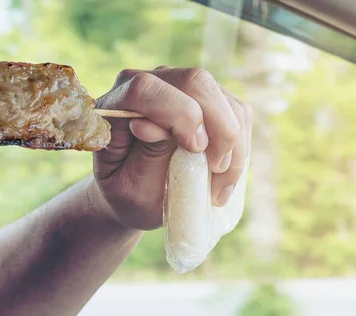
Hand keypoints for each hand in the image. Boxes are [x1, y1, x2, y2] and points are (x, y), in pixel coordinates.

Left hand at [92, 66, 252, 230]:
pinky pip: (238, 111)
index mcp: (115, 104)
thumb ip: (145, 154)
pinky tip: (226, 173)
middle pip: (195, 81)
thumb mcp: (131, 187)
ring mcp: (181, 87)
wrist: (136, 193)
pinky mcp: (207, 99)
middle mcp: (149, 84)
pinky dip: (240, 144)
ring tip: (220, 184)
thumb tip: (150, 125)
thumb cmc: (128, 193)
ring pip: (223, 97)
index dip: (177, 113)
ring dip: (233, 142)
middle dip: (217, 125)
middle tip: (216, 169)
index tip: (196, 150)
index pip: (145, 89)